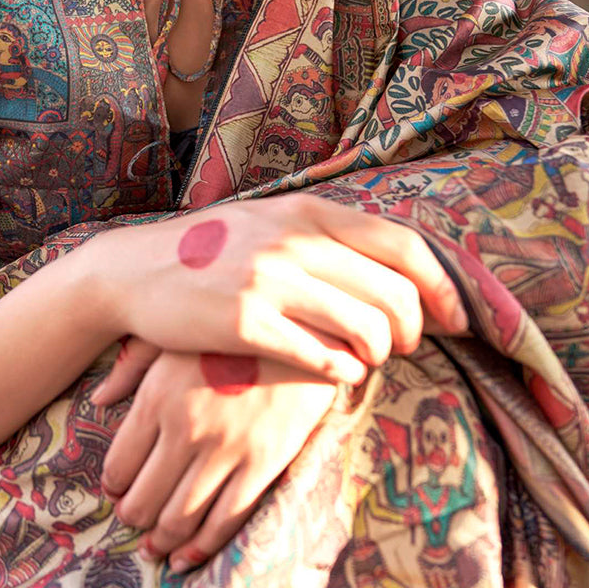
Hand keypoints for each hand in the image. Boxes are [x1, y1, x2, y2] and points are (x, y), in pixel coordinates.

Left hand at [92, 341, 339, 571]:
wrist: (304, 328)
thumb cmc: (233, 330)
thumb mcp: (177, 336)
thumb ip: (133, 367)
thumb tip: (98, 399)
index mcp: (158, 396)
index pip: (119, 465)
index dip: (114, 488)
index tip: (117, 493)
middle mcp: (187, 428)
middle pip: (144, 498)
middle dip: (133, 519)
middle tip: (133, 523)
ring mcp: (226, 450)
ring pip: (181, 517)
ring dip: (161, 540)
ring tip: (155, 547)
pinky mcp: (264, 463)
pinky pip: (226, 518)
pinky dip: (201, 547)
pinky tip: (186, 557)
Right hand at [93, 193, 469, 388]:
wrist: (133, 272)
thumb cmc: (210, 253)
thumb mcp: (269, 223)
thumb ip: (324, 236)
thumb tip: (392, 266)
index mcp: (309, 212)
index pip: (403, 245)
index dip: (441, 285)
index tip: (455, 317)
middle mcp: (296, 241)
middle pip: (394, 292)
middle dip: (414, 328)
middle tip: (407, 347)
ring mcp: (270, 281)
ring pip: (365, 328)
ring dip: (380, 353)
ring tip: (369, 361)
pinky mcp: (247, 323)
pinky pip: (321, 356)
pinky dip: (343, 371)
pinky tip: (339, 375)